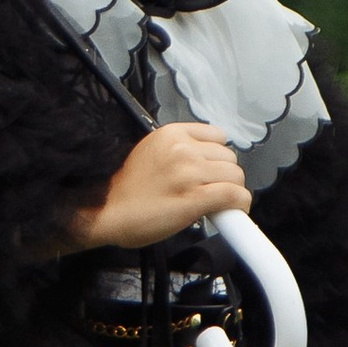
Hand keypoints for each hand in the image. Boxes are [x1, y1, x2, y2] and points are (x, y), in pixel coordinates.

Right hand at [68, 120, 248, 249]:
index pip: (218, 136)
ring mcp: (189, 172)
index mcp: (172, 134)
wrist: (107, 212)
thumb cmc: (127, 188)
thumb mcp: (152, 152)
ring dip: (232, 191)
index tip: (211, 171)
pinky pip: (234, 195)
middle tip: (212, 191)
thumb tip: (208, 162)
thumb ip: (179, 150)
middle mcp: (183, 148)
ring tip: (218, 203)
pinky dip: (239, 204)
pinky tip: (233, 212)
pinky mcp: (195, 197)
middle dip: (225, 175)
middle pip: (229, 157)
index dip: (218, 157)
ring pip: (235, 176)